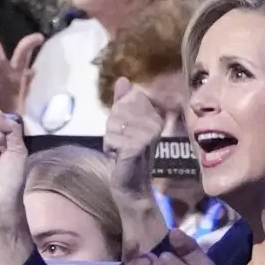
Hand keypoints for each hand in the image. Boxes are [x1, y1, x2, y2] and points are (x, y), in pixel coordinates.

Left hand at [104, 77, 163, 199]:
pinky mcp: (136, 146)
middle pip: (118, 111)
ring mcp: (146, 135)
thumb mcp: (125, 125)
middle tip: (122, 143)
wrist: (132, 185)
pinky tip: (119, 157)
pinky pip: (111, 138)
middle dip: (114, 127)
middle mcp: (154, 123)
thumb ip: (124, 102)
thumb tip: (124, 79)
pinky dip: (110, 148)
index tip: (127, 132)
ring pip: (113, 124)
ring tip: (121, 150)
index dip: (120, 114)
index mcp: (154, 116)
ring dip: (111, 139)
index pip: (128, 99)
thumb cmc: (128, 154)